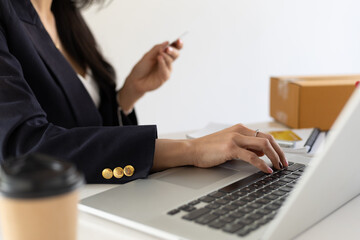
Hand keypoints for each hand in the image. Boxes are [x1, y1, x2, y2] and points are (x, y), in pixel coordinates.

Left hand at [117, 40, 182, 112]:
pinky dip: (163, 64)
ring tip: (160, 54)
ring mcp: (166, 70)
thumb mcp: (147, 56)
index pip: (174, 48)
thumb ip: (157, 49)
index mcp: (163, 55)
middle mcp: (166, 62)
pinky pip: (166, 70)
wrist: (135, 80)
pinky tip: (159, 59)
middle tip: (168, 48)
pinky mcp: (165, 77)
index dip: (178, 44)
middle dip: (173, 50)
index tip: (179, 40)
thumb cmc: (141, 68)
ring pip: (171, 61)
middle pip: (176, 55)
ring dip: (166, 56)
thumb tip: (167, 42)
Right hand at [153, 124, 287, 172]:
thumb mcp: (230, 144)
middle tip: (284, 164)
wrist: (191, 149)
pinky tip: (266, 170)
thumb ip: (246, 146)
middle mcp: (239, 131)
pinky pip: (251, 156)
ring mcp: (235, 138)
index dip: (276, 146)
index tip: (281, 157)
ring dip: (274, 157)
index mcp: (240, 129)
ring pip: (263, 145)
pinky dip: (261, 164)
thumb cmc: (208, 149)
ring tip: (278, 167)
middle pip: (268, 139)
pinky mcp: (230, 148)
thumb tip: (262, 153)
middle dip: (279, 152)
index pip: (265, 136)